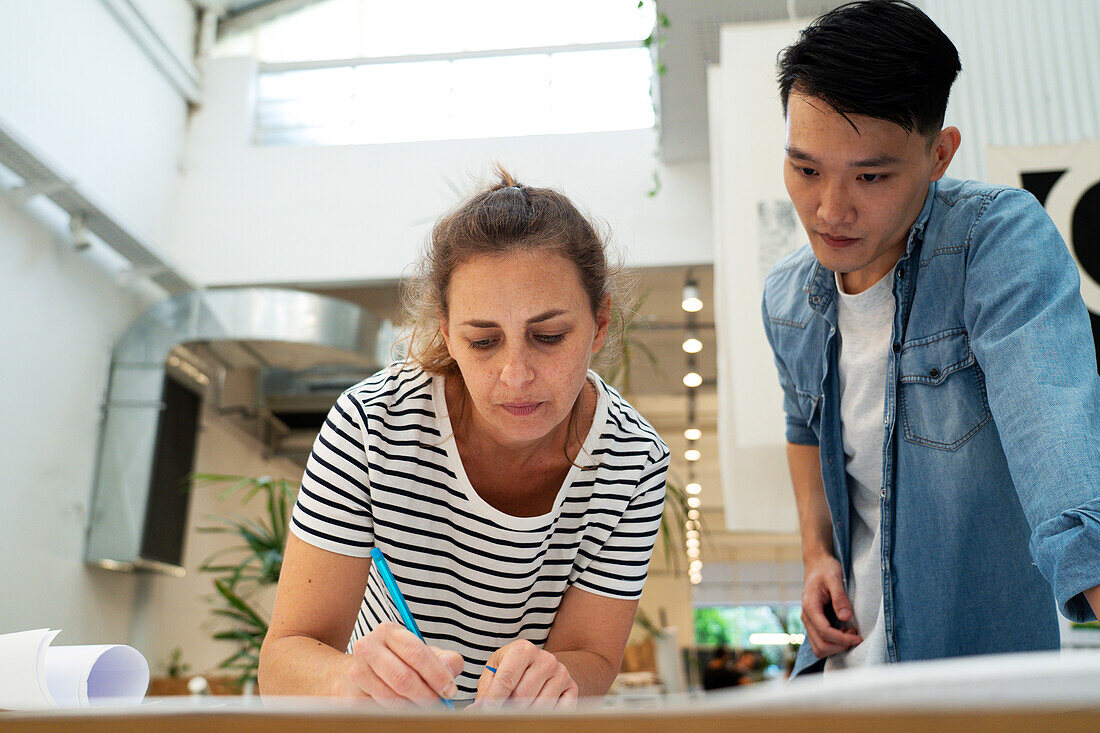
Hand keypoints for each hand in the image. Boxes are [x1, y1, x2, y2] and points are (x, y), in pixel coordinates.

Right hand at [342, 622, 462, 707]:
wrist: (361, 672)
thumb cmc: (399, 661)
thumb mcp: (424, 653)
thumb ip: (445, 659)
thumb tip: (452, 669)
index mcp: (389, 631)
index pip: (416, 652)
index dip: (436, 674)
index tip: (450, 690)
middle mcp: (368, 647)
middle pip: (402, 677)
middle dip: (426, 695)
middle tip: (439, 705)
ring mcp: (357, 671)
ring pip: (391, 697)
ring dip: (412, 707)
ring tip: (423, 707)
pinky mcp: (351, 694)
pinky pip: (379, 709)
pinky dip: (397, 712)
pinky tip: (405, 708)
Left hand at [469, 639, 577, 709]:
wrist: (541, 664)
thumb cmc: (513, 667)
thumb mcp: (496, 669)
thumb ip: (486, 689)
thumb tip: (476, 710)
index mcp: (523, 649)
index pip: (506, 679)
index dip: (494, 699)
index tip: (487, 712)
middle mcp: (545, 659)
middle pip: (522, 695)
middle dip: (509, 707)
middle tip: (502, 710)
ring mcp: (561, 673)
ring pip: (539, 705)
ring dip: (526, 712)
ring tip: (519, 706)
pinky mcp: (572, 687)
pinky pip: (557, 710)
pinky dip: (544, 715)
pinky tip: (536, 708)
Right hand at [801, 553, 861, 657]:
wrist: (817, 565)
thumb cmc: (826, 569)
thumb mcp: (835, 578)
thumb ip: (840, 597)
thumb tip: (845, 617)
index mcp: (809, 606)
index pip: (824, 632)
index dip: (842, 639)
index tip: (858, 638)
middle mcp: (806, 617)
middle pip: (820, 645)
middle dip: (840, 646)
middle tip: (856, 636)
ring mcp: (808, 622)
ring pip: (819, 648)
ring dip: (836, 647)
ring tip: (851, 635)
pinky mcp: (813, 624)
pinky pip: (820, 642)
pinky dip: (833, 644)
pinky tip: (845, 631)